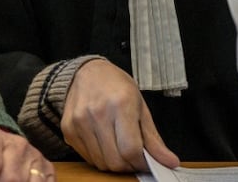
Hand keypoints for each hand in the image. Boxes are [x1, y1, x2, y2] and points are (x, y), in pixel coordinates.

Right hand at [59, 59, 178, 171]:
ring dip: (113, 163)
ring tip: (118, 148)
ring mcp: (79, 121)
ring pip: (100, 162)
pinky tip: (104, 143)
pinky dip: (99, 157)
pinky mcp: (68, 128)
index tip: (146, 162)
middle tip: (133, 157)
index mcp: (120, 104)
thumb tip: (170, 162)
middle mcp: (97, 113)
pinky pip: (87, 157)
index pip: (131, 150)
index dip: (142, 163)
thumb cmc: (117, 87)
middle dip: (129, 165)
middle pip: (115, 160)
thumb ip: (153, 138)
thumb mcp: (141, 107)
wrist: (87, 72)